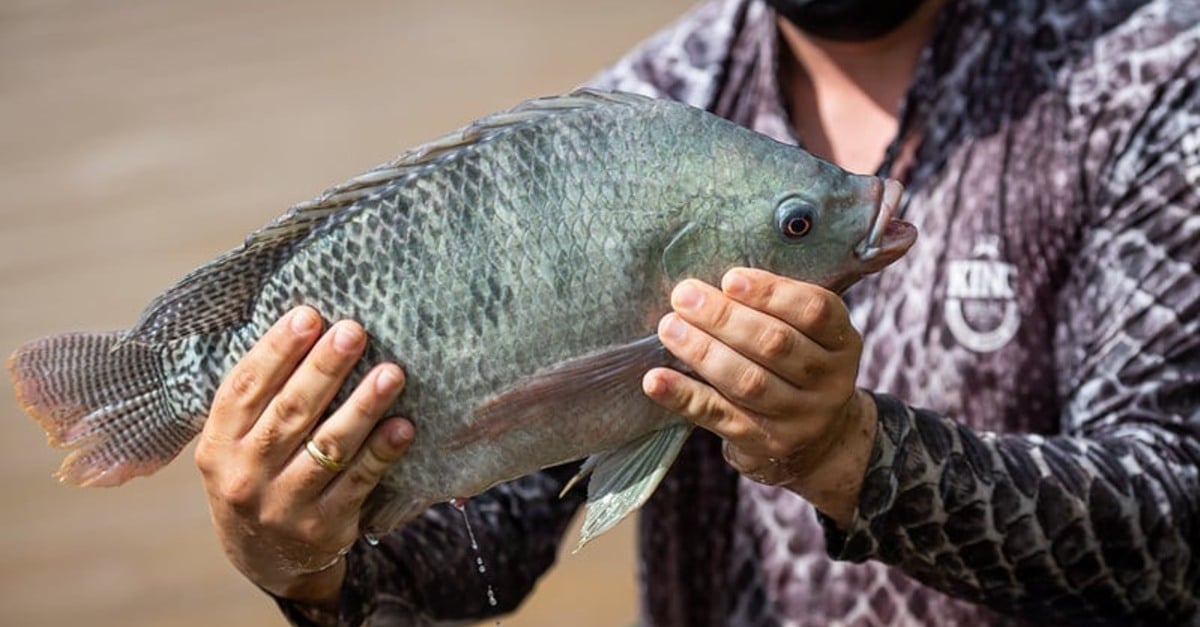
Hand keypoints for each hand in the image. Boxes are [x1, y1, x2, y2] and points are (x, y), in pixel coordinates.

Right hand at [195, 306, 412, 606]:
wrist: (263, 556)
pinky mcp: (323, 527)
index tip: (309, 315)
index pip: (245, 388)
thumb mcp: (235, 442)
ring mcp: (283, 505)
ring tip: (391, 373)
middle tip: (354, 331)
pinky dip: (381, 452)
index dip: (276, 350)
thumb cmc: (257, 475)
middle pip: (290, 412)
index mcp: (218, 444)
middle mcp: (245, 476)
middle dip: (325, 368)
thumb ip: (260, 397)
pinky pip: (358, 482)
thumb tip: (307, 325)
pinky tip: (403, 426)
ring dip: (363, 406)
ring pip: (328, 446)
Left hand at [642, 269, 876, 526]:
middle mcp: (829, 381)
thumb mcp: (810, 335)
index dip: (771, 293)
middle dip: (724, 317)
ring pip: (747, 381)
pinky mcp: (766, 444)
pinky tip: (655, 380)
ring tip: (669, 327)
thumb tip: (712, 282)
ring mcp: (800, 418)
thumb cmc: (800, 366)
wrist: (821, 441)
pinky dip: (684, 396)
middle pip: (775, 344)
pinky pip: (720, 417)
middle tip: (684, 296)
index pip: (814, 311)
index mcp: (841, 342)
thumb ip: (777, 308)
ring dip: (702, 351)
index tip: (730, 278)